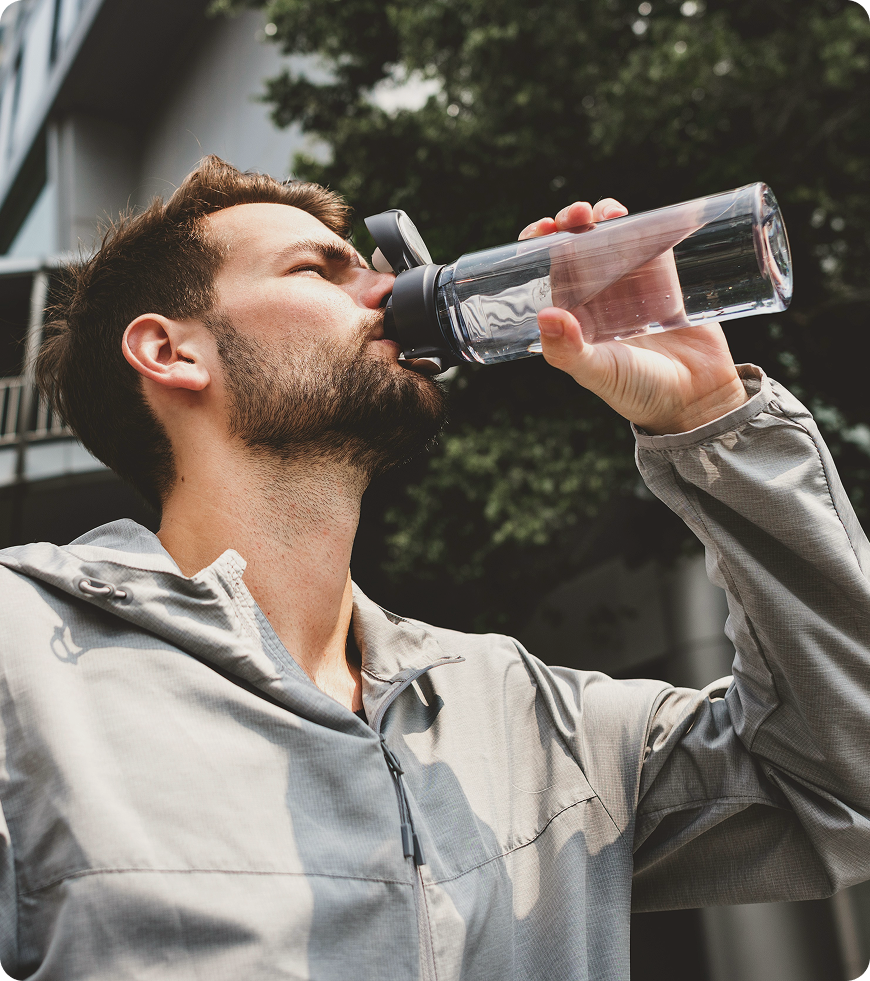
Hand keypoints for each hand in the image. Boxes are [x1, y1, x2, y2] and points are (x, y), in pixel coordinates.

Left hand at [519, 200, 747, 434]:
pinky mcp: (664, 277)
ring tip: (605, 213)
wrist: (696, 399)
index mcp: (572, 314)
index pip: (546, 272)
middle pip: (575, 247)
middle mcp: (597, 296)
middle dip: (569, 223)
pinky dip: (640, 222)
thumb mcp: (598, 373)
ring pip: (609, 237)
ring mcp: (630, 283)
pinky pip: (648, 241)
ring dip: (602, 216)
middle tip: (575, 216)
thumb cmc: (639, 392)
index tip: (540, 231)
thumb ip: (569, 351)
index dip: (538, 246)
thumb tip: (544, 315)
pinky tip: (634, 214)